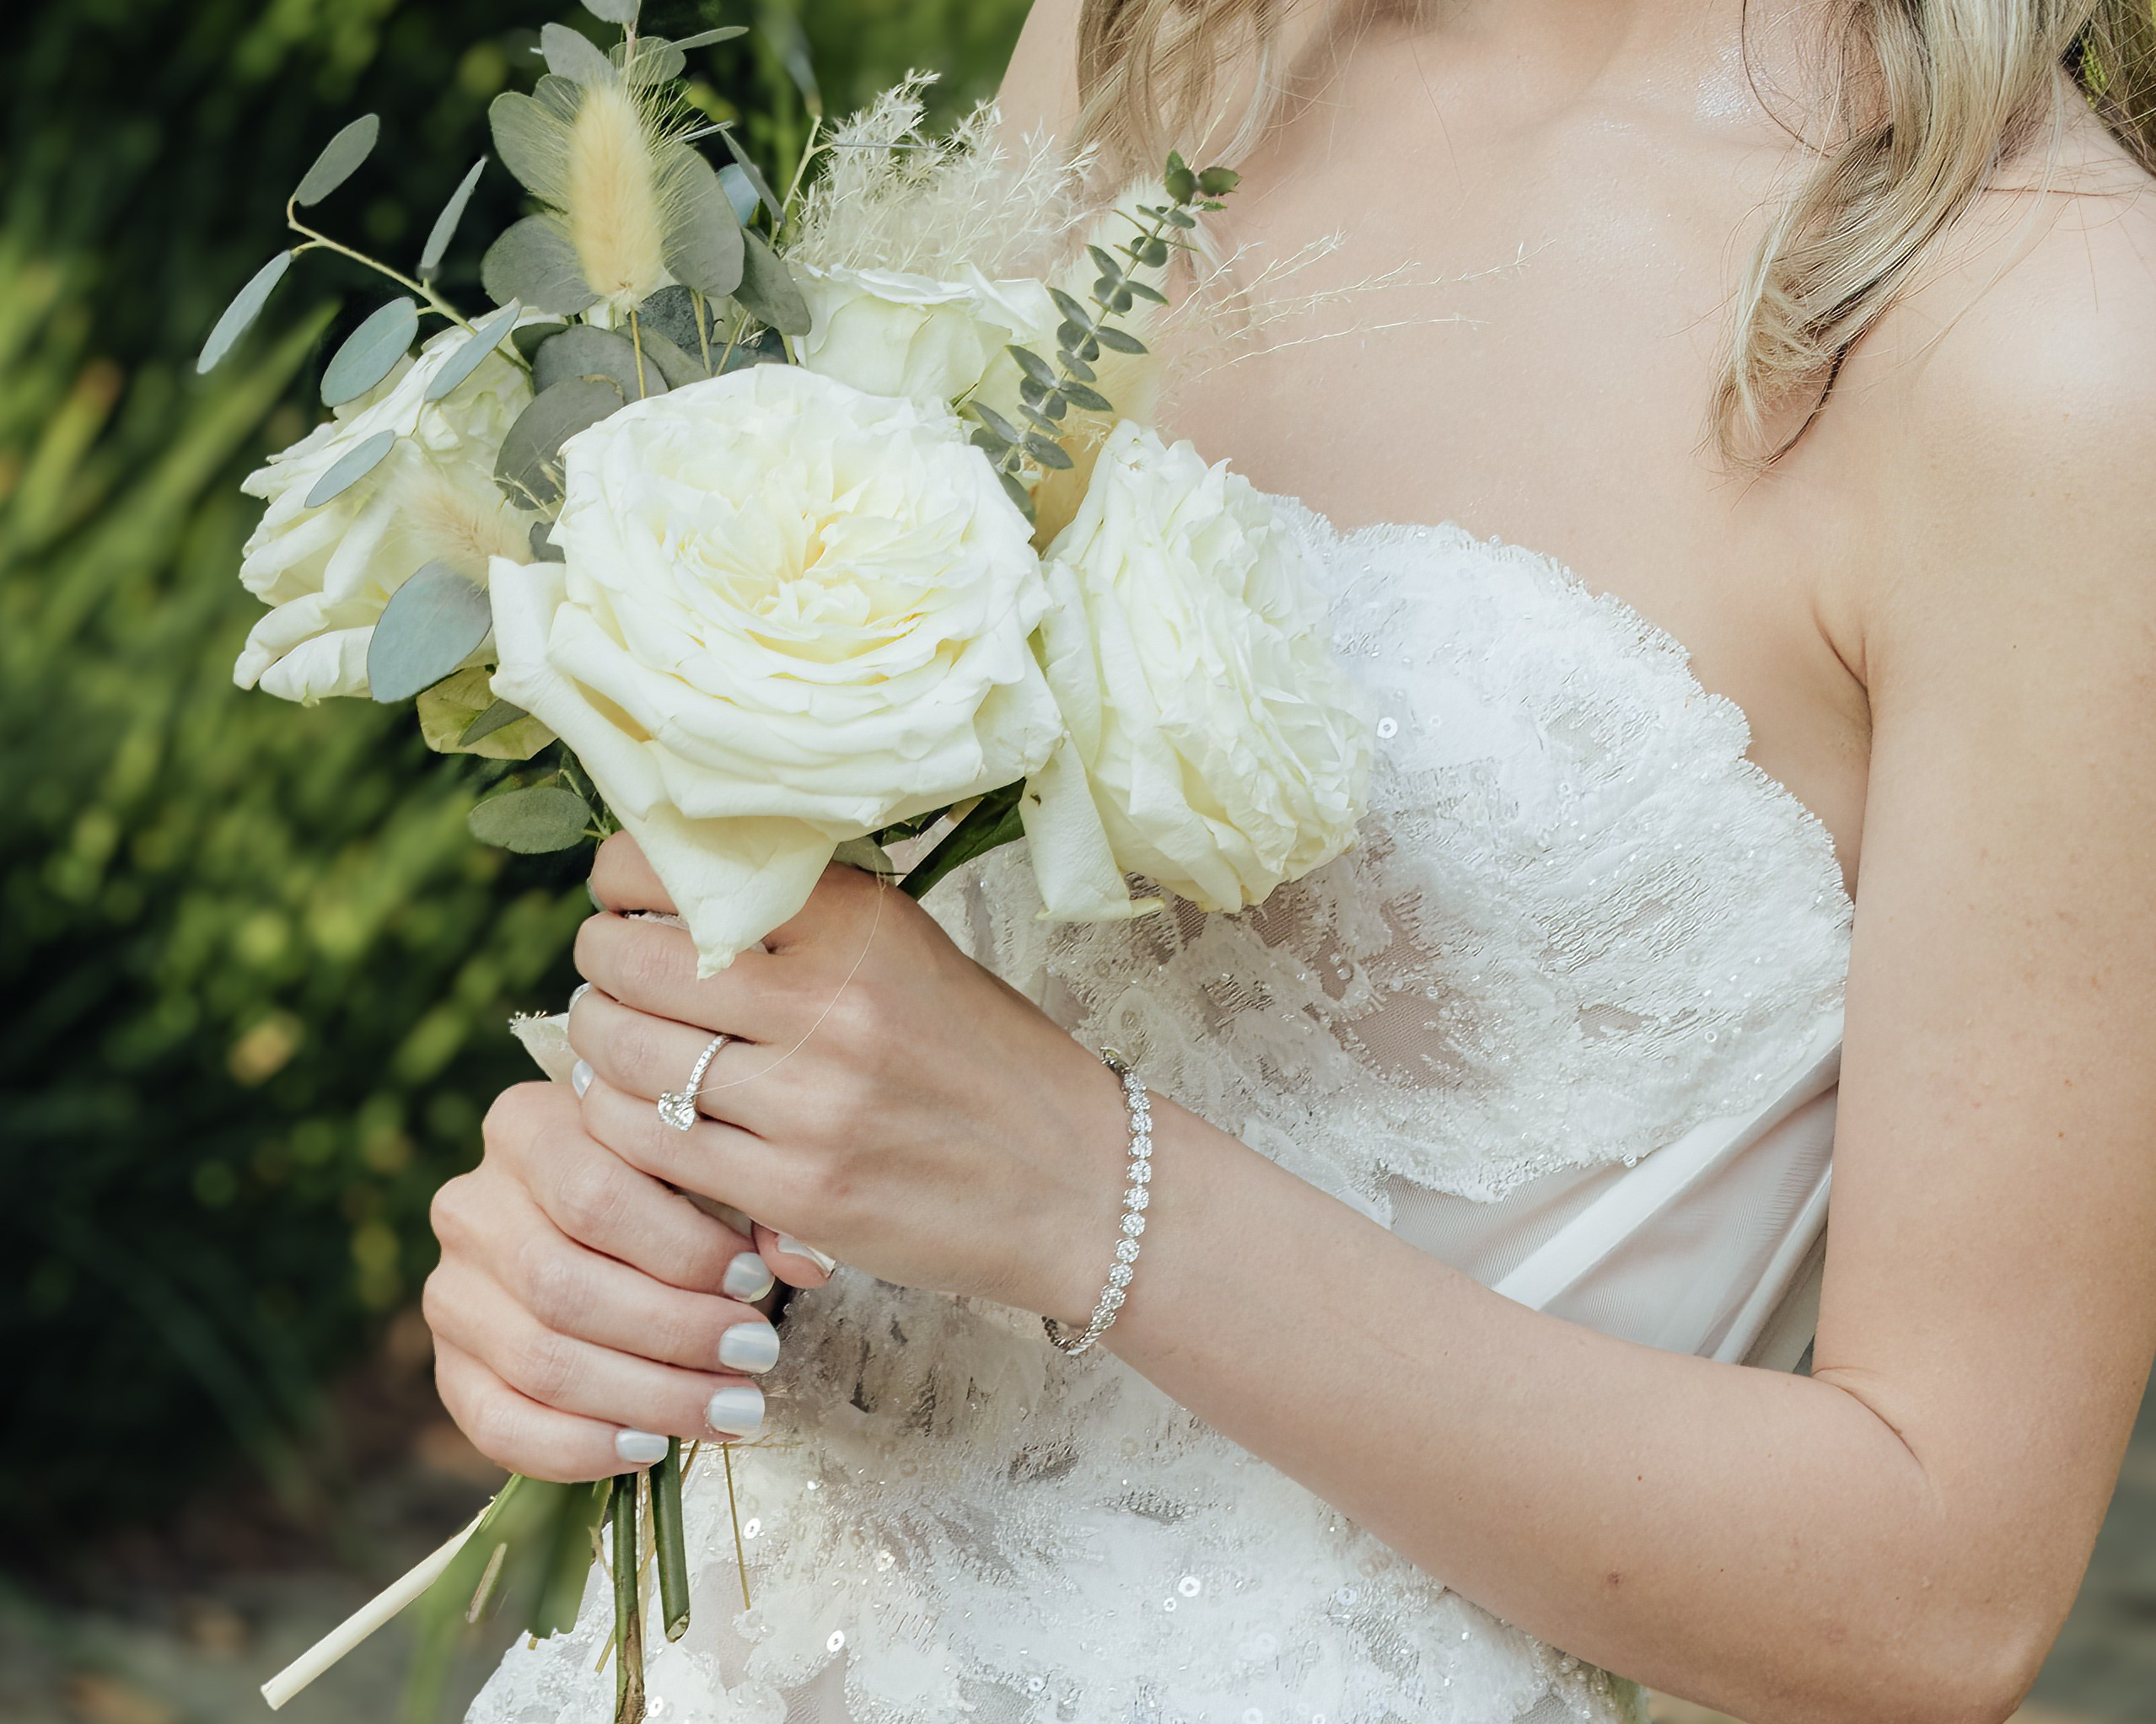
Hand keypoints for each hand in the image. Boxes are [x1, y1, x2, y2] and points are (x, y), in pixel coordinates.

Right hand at [423, 1080, 784, 1479]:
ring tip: (731, 1410)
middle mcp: (471, 1202)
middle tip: (755, 1357)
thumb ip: (755, 1208)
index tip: (755, 1282)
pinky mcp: (448, 1364)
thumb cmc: (672, 1198)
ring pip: (538, 1358)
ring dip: (645, 1396)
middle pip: (562, 1285)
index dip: (679, 1249)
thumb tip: (804, 1263)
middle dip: (672, 1332)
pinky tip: (650, 1448)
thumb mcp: (707, 1178)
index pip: (594, 1196)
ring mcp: (449, 1287)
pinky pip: (496, 1422)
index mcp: (527, 1128)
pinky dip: (576, 1446)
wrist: (607, 1239)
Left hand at [567, 833, 1130, 1322]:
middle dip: (600, 961)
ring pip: (626, 1053)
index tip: (623, 894)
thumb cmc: (984, 1061)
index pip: (683, 868)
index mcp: (861, 923)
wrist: (1078, 1183)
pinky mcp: (797, 1193)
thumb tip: (668, 888)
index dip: (622, 877)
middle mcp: (833, 1002)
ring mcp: (812, 1104)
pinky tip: (640, 1111)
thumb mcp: (909, 955)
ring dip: (596, 1043)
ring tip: (614, 1040)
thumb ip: (802, 922)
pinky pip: (650, 1143)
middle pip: (633, 959)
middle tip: (610, 970)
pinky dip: (622, 1122)